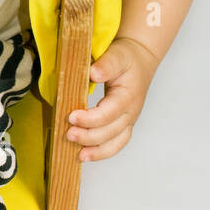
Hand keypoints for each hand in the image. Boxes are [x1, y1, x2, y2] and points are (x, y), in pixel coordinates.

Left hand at [65, 36, 158, 163]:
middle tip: (68, 134)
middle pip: (111, 132)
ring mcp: (129, 121)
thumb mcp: (117, 54)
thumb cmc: (127, 58)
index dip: (90, 119)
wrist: (140, 60)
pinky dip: (102, 153)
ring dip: (97, 151)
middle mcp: (131, 112)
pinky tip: (85, 155)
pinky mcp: (124, 125)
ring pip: (116, 143)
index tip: (72, 117)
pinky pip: (116, 144)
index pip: (109, 113)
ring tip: (79, 155)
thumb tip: (93, 74)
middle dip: (89, 136)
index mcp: (128, 96)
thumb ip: (106, 64)